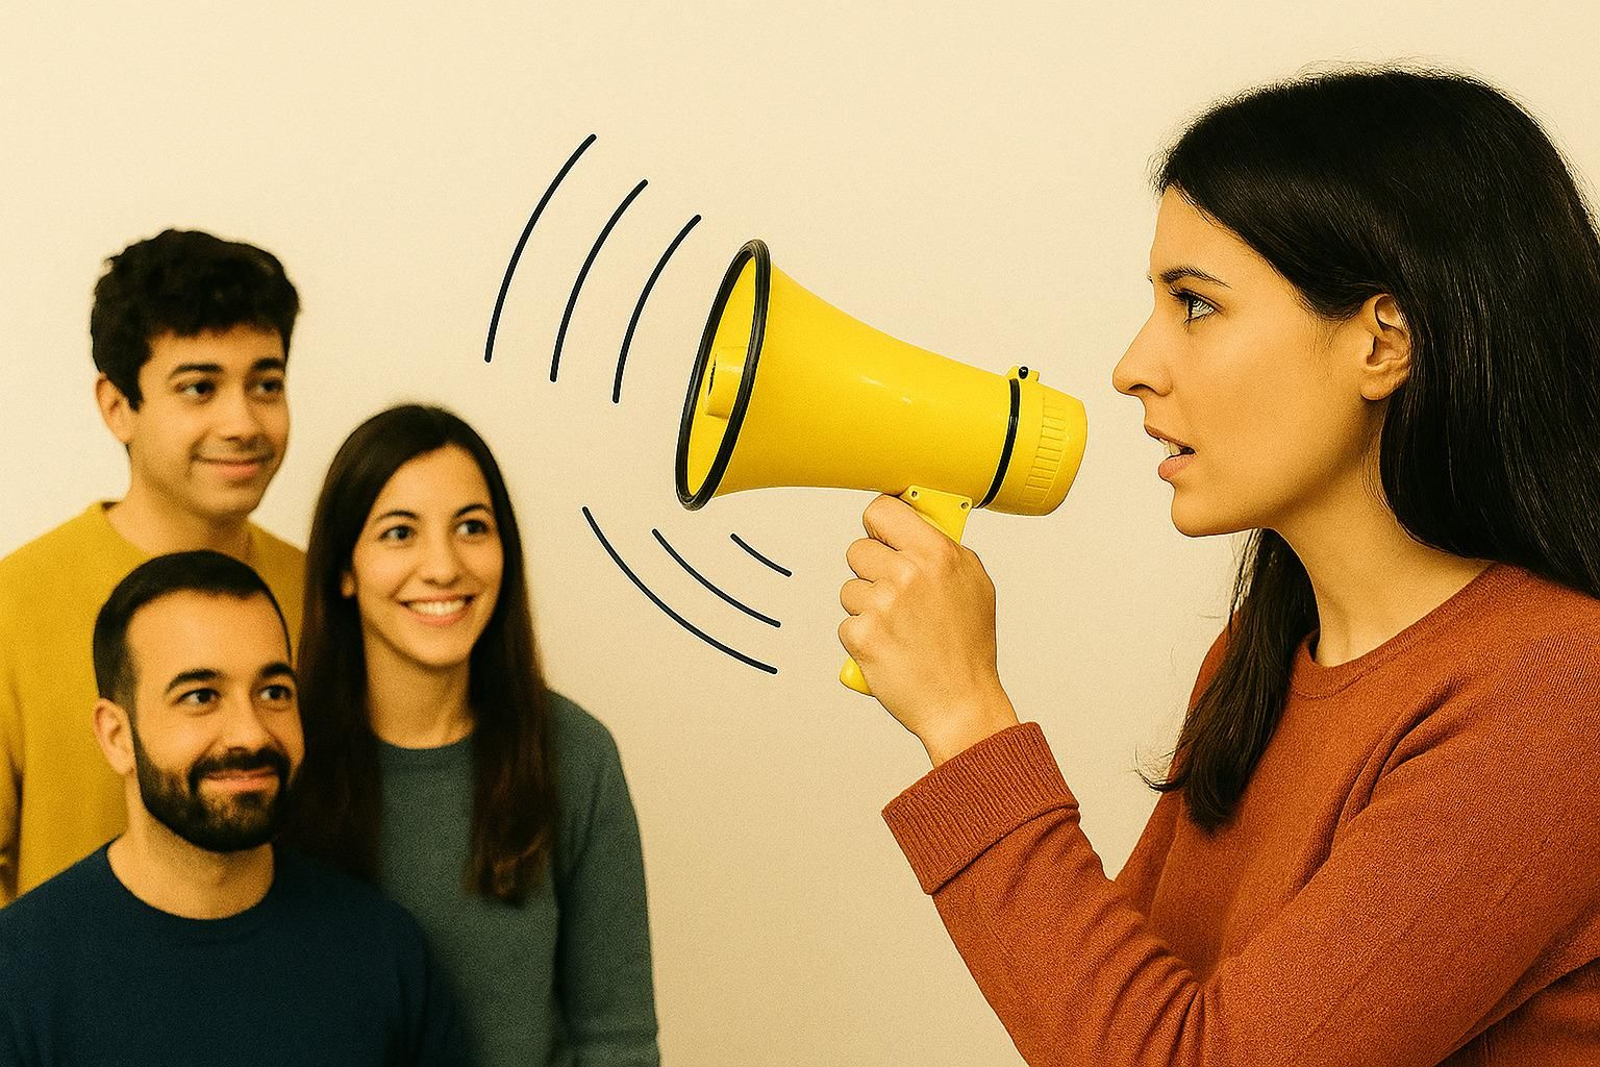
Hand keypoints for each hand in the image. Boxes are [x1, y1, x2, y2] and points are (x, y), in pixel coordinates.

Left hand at [839, 494, 1018, 765]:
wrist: (961, 703)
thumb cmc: (968, 648)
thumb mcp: (974, 584)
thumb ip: (943, 548)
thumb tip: (914, 524)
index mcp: (936, 554)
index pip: (883, 509)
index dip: (879, 524)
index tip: (883, 534)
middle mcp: (907, 575)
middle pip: (858, 549)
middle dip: (872, 571)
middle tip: (897, 596)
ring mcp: (882, 606)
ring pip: (849, 588)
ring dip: (867, 607)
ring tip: (899, 628)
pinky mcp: (862, 636)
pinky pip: (847, 622)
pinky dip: (863, 636)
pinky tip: (890, 647)